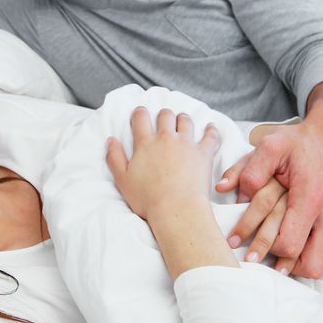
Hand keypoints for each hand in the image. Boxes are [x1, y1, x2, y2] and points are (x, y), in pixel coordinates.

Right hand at [106, 108, 220, 220]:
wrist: (176, 209)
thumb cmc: (148, 199)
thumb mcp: (122, 180)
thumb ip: (114, 158)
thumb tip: (111, 140)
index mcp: (145, 143)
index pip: (141, 117)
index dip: (140, 113)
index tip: (140, 114)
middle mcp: (166, 138)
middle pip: (166, 115)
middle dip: (164, 115)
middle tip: (163, 120)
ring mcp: (186, 144)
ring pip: (186, 121)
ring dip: (183, 119)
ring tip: (182, 122)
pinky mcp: (203, 153)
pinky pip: (211, 136)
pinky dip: (211, 130)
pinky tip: (211, 128)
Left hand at [219, 114, 322, 278]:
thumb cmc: (303, 141)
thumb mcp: (271, 146)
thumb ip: (248, 170)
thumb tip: (223, 189)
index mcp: (311, 196)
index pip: (289, 243)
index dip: (268, 248)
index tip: (251, 245)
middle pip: (312, 264)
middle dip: (287, 267)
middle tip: (268, 260)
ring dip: (302, 263)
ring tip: (281, 257)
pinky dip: (316, 253)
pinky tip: (300, 244)